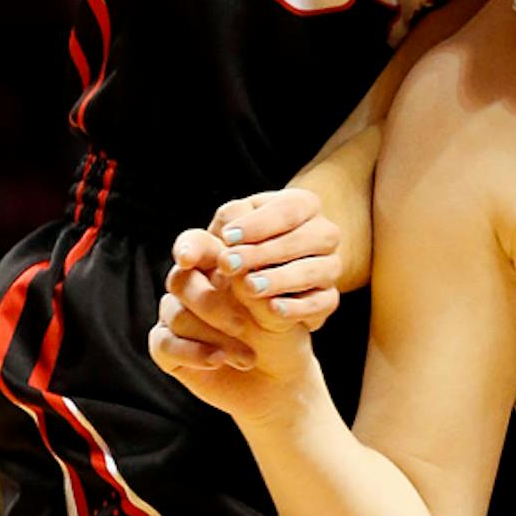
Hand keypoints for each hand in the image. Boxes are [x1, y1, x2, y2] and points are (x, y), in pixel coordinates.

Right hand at [148, 251, 319, 429]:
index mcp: (221, 264)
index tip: (191, 258)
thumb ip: (259, 287)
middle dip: (209, 301)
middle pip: (180, 279)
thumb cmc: (284, 335)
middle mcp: (194, 285)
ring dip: (215, 336)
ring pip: (176, 313)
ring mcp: (177, 315)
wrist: (279, 380)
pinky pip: (164, 343)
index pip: (198, 243)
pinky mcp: (168, 347)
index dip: (190, 246)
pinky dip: (193, 352)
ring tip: (250, 356)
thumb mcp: (280, 309)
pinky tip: (218, 360)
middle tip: (242, 325)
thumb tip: (240, 272)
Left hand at [202, 188, 343, 331]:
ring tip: (250, 287)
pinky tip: (272, 309)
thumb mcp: (212, 243)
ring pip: (321, 268)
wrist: (249, 289)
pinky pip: (325, 301)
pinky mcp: (328, 298)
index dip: (261, 223)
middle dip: (268, 250)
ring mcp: (330, 266)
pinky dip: (300, 306)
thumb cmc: (232, 254)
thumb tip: (184, 256)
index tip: (228, 237)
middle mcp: (324, 233)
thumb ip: (195, 243)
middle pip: (312, 236)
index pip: (291, 208)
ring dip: (284, 277)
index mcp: (302, 206)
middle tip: (230, 264)